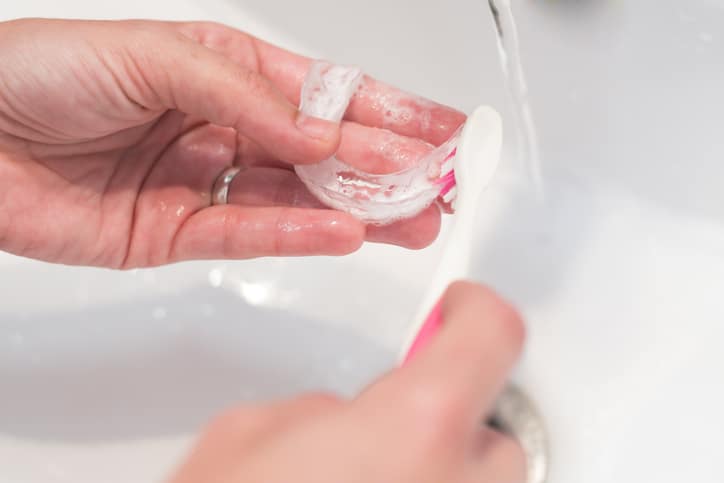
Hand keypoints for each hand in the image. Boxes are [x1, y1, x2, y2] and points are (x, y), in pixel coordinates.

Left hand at [0, 19, 464, 267]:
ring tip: (413, 217)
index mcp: (227, 73)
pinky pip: (250, 234)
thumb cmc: (43, 72)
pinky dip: (297, 235)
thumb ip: (245, 98)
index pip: (327, 94)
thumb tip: (319, 132)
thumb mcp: (157, 56)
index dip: (388, 111)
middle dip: (387, 166)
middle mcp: (226, 129)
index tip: (439, 129)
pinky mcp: (179, 233)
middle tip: (440, 182)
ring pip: (298, 199)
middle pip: (324, 152)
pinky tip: (343, 233)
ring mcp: (207, 183)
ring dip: (358, 208)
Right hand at [169, 282, 526, 482]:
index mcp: (413, 431)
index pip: (490, 337)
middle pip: (495, 435)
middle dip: (448, 423)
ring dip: (440, 479)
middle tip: (393, 427)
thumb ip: (321, 410)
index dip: (475, 311)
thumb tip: (346, 418)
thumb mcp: (250, 436)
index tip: (460, 309)